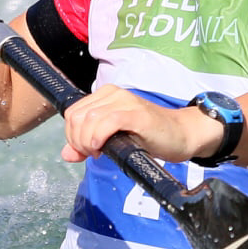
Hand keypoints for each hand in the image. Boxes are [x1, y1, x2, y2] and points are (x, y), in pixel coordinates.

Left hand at [60, 84, 222, 164]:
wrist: (181, 135)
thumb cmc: (149, 137)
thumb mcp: (113, 140)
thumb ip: (88, 144)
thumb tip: (66, 154)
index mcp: (106, 95)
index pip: (72, 112)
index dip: (71, 135)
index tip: (85, 150)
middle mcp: (113, 94)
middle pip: (76, 117)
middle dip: (77, 140)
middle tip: (92, 153)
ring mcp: (125, 102)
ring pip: (88, 120)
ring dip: (87, 142)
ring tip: (100, 152)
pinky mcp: (136, 114)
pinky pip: (107, 123)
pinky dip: (98, 138)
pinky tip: (103, 148)